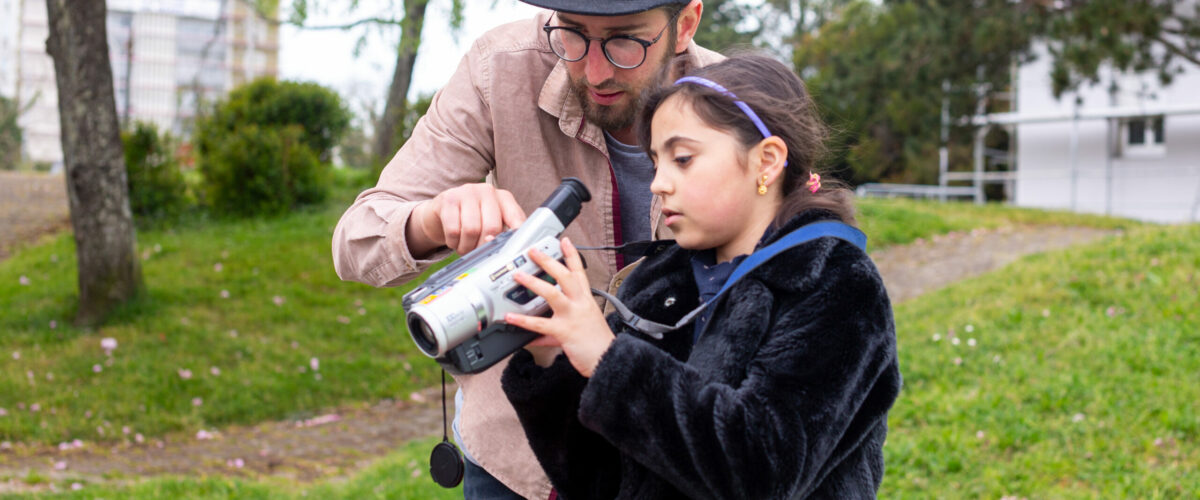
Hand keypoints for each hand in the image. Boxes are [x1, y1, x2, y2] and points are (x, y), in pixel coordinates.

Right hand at [407, 184, 525, 256]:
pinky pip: (453, 230)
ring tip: (464, 249)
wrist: (441, 211)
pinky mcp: (448, 199)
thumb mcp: (491, 222)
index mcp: (504, 197)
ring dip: (467, 247)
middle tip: (478, 255)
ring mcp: (467, 192)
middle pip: (492, 227)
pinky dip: (453, 243)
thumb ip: (504, 233)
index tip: (511, 252)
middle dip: (484, 247)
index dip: (515, 237)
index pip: (515, 218)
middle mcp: (487, 190)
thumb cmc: (472, 220)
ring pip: (471, 230)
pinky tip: (453, 241)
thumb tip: (507, 249)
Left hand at [506, 237, 613, 377]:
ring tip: (518, 276)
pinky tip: (511, 317)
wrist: (608, 359)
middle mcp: (580, 304)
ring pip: (552, 293)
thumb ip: (556, 327)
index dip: (572, 254)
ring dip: (534, 283)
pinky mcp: (565, 331)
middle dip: (549, 261)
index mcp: (585, 299)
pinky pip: (541, 324)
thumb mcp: (582, 327)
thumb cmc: (597, 343)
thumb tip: (537, 334)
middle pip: (564, 275)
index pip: (579, 272)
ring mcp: (572, 316)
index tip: (564, 240)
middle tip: (533, 251)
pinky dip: (524, 321)